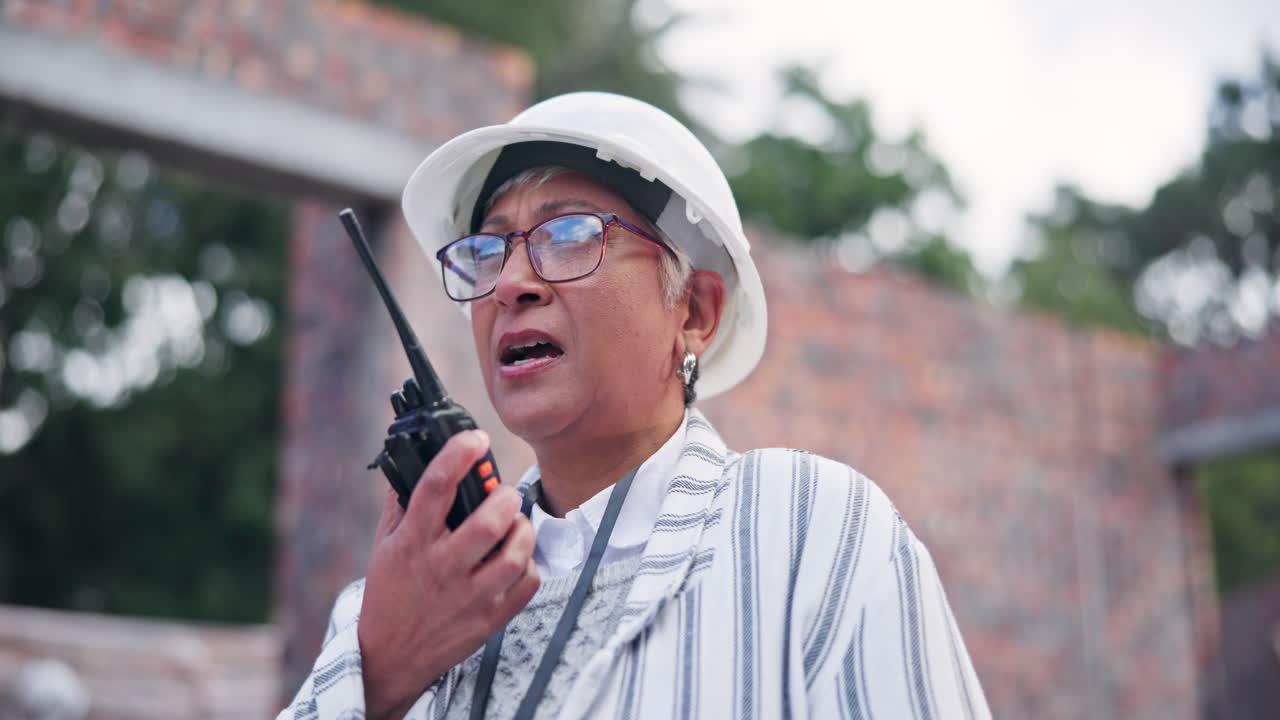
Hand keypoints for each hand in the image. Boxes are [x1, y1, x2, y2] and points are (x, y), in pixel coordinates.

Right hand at [357, 430, 538, 719]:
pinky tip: (516, 558)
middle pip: (488, 523)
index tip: (476, 439)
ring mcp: (469, 596)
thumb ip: (400, 502)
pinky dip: (528, 565)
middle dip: (505, 498)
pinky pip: (527, 583)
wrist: (390, 657)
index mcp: (412, 543)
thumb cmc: (390, 593)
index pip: (435, 487)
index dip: (459, 455)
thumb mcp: (384, 545)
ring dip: (523, 531)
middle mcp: (442, 568)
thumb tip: (412, 458)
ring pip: (514, 554)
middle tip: (504, 495)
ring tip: (515, 525)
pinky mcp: (490, 619)